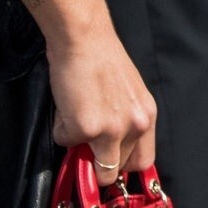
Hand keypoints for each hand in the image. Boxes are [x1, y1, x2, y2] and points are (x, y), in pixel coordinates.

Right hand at [44, 0, 157, 177]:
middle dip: (98, 162)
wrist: (84, 39)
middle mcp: (134, 127)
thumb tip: (109, 148)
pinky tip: (65, 106)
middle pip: (116, 169)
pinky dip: (60, 130)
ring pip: (95, 167)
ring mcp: (110, 131)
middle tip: (85, 143)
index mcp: (147, 116)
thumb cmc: (102, 59)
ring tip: (75, 120)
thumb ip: (124, 121)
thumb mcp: (128, 94)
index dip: (122, 166)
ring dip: (79, 152)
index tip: (109, 164)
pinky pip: (65, 142)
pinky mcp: (85, 129)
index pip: (143, 162)